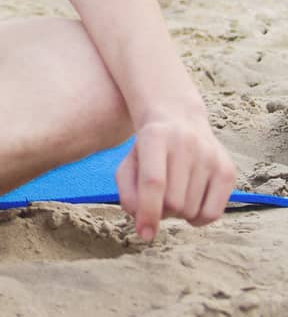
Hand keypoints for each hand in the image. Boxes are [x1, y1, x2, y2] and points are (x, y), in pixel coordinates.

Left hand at [114, 108, 236, 240]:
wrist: (177, 119)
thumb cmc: (147, 149)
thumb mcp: (127, 163)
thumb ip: (128, 194)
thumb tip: (143, 226)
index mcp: (155, 137)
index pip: (154, 182)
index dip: (148, 212)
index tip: (143, 235)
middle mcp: (186, 143)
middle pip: (173, 202)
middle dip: (160, 212)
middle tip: (156, 203)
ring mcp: (210, 156)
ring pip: (192, 210)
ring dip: (177, 215)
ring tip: (171, 197)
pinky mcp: (227, 170)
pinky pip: (213, 213)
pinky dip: (197, 219)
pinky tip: (188, 205)